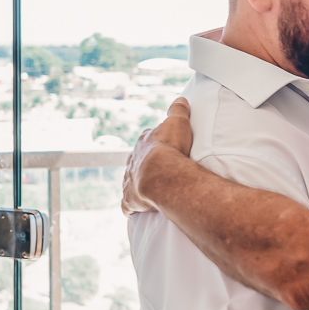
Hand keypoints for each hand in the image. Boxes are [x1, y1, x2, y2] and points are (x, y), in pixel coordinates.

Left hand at [122, 97, 193, 215]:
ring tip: (150, 190)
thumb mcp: (178, 123)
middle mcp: (133, 161)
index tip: (162, 147)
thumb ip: (178, 110)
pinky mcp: (130, 200)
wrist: (161, 174)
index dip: (155, 144)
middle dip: (145, 165)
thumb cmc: (170, 149)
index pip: (147, 140)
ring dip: (138, 184)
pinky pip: (128, 204)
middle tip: (158, 170)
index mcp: (144, 144)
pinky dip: (131, 206)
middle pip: (137, 161)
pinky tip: (135, 210)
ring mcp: (130, 181)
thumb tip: (180, 99)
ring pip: (131, 181)